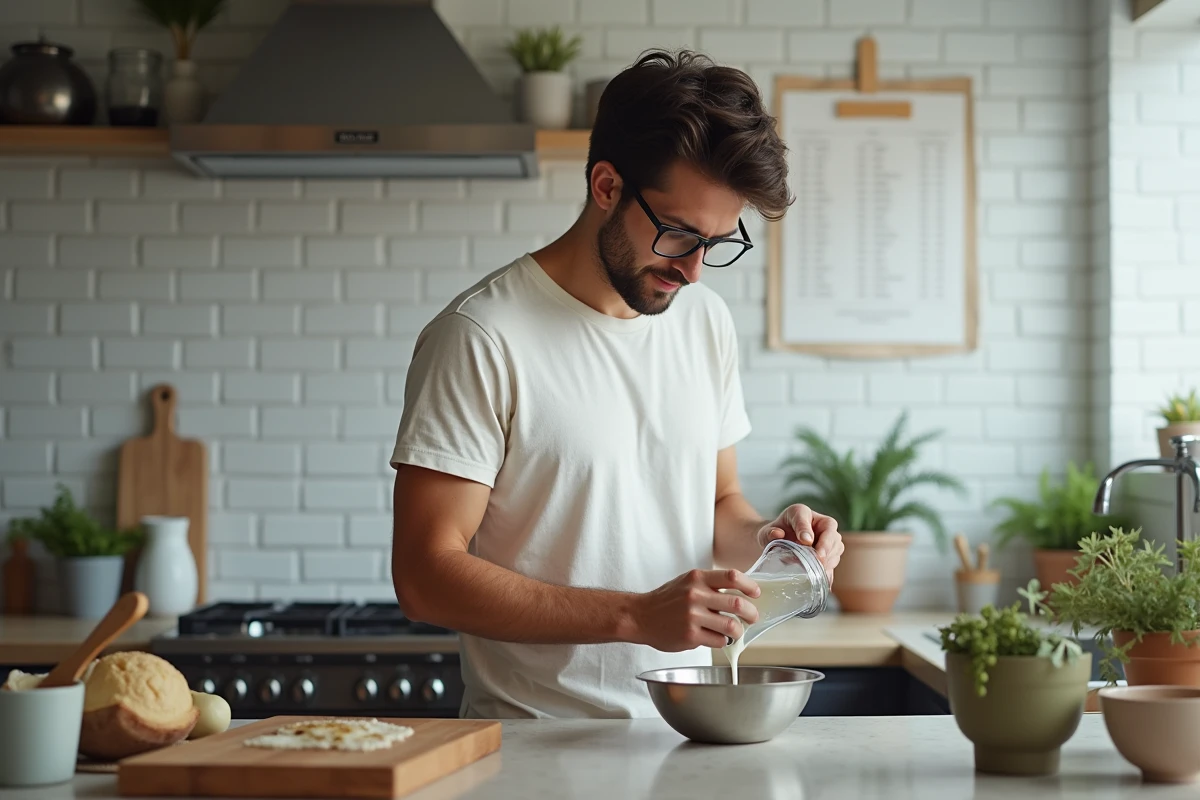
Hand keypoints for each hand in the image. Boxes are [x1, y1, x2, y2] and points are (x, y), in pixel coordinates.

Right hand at [633, 569, 760, 651]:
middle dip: (751, 613)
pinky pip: (719, 641)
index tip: (755, 594)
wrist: (640, 616)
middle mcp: (695, 595)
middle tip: (752, 617)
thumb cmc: (667, 600)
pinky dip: (722, 641)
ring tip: (736, 632)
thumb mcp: (687, 582)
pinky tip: (717, 638)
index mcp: (697, 578)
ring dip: (739, 631)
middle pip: (737, 604)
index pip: (732, 577)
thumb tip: (740, 593)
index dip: (749, 586)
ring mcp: (693, 616)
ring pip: (731, 626)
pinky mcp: (690, 636)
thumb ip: (710, 585)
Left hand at [756, 504, 843, 582]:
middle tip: (818, 559)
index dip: (807, 529)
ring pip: (836, 547)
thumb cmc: (774, 535)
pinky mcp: (830, 552)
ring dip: (829, 560)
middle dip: (826, 547)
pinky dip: (829, 569)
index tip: (805, 541)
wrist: (778, 544)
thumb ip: (770, 533)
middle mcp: (819, 523)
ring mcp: (827, 538)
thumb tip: (777, 534)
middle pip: (831, 533)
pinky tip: (822, 578)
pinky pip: (834, 560)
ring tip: (818, 569)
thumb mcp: (766, 532)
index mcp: (801, 513)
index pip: (805, 517)